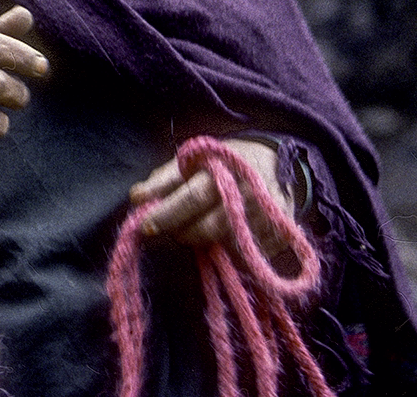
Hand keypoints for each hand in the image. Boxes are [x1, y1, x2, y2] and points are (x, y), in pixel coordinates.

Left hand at [127, 137, 295, 261]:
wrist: (280, 163)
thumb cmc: (226, 162)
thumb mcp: (197, 160)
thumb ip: (165, 179)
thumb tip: (136, 198)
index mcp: (226, 168)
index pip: (192, 196)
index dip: (167, 213)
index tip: (145, 225)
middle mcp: (250, 193)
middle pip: (208, 227)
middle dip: (182, 232)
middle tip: (171, 229)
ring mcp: (268, 217)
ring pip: (224, 245)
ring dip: (202, 242)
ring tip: (195, 227)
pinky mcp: (280, 237)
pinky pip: (244, 257)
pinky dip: (226, 251)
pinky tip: (222, 236)